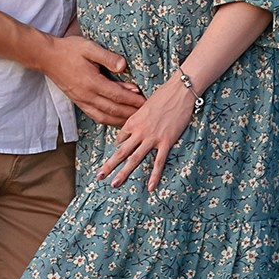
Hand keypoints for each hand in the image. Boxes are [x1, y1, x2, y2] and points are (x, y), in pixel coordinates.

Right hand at [37, 24, 142, 126]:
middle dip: (131, 113)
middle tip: (145, 114)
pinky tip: (116, 119)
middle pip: (113, 110)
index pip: (117, 95)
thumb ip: (107, 57)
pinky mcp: (78, 102)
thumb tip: (124, 66)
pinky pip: (95, 116)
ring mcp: (81, 101)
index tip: (146, 102)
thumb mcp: (89, 47)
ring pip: (104, 117)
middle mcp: (87, 95)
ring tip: (134, 120)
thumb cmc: (69, 49)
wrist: (47, 57)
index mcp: (91, 82)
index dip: (133, 100)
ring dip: (121, 120)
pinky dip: (108, 120)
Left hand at [102, 74, 197, 191]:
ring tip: (114, 184)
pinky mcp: (166, 141)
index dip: (117, 147)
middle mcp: (139, 131)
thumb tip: (132, 127)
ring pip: (135, 159)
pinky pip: (158, 162)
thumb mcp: (144, 105)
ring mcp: (152, 138)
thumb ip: (137, 118)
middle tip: (99, 176)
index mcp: (132, 121)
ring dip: (124, 173)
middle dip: (109, 165)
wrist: (179, 91)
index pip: (120, 138)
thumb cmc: (163, 95)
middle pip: (121, 152)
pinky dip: (154, 176)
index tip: (114, 156)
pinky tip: (150, 187)